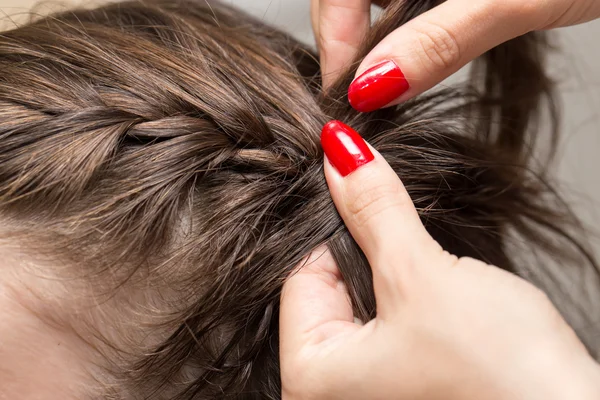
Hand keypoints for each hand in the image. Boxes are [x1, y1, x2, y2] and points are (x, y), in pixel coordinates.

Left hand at [279, 120, 599, 399]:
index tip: (374, 209)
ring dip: (392, 276)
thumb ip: (373, 209)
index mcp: (310, 380)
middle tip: (415, 260)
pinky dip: (406, 300)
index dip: (340, 235)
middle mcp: (329, 393)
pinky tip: (440, 308)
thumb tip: (340, 153)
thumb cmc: (500, 374)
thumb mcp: (423, 275)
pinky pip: (383, 323)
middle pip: (328, 287)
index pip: (299, 276)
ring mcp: (365, 389)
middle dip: (369, 257)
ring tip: (436, 291)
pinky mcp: (398, 382)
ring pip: (360, 300)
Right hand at [312, 0, 599, 109]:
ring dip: (374, 44)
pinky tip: (413, 57)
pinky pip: (405, 4)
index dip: (334, 42)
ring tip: (386, 85)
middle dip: (350, 46)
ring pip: (375, 2)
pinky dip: (402, 34)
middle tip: (365, 99)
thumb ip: (440, 40)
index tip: (346, 96)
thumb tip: (376, 87)